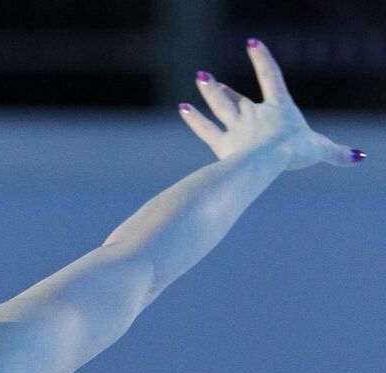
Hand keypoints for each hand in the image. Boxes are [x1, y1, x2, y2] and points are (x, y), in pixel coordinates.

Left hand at [179, 39, 365, 170]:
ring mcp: (236, 128)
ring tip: (200, 79)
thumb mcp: (320, 150)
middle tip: (209, 78)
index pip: (271, 77)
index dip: (262, 59)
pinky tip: (183, 108)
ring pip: (219, 107)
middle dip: (224, 89)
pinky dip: (193, 118)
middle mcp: (254, 114)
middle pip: (237, 99)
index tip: (252, 43)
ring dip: (209, 93)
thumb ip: (337, 153)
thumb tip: (358, 157)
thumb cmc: (294, 152)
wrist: (267, 160)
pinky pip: (205, 128)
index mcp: (278, 109)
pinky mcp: (222, 143)